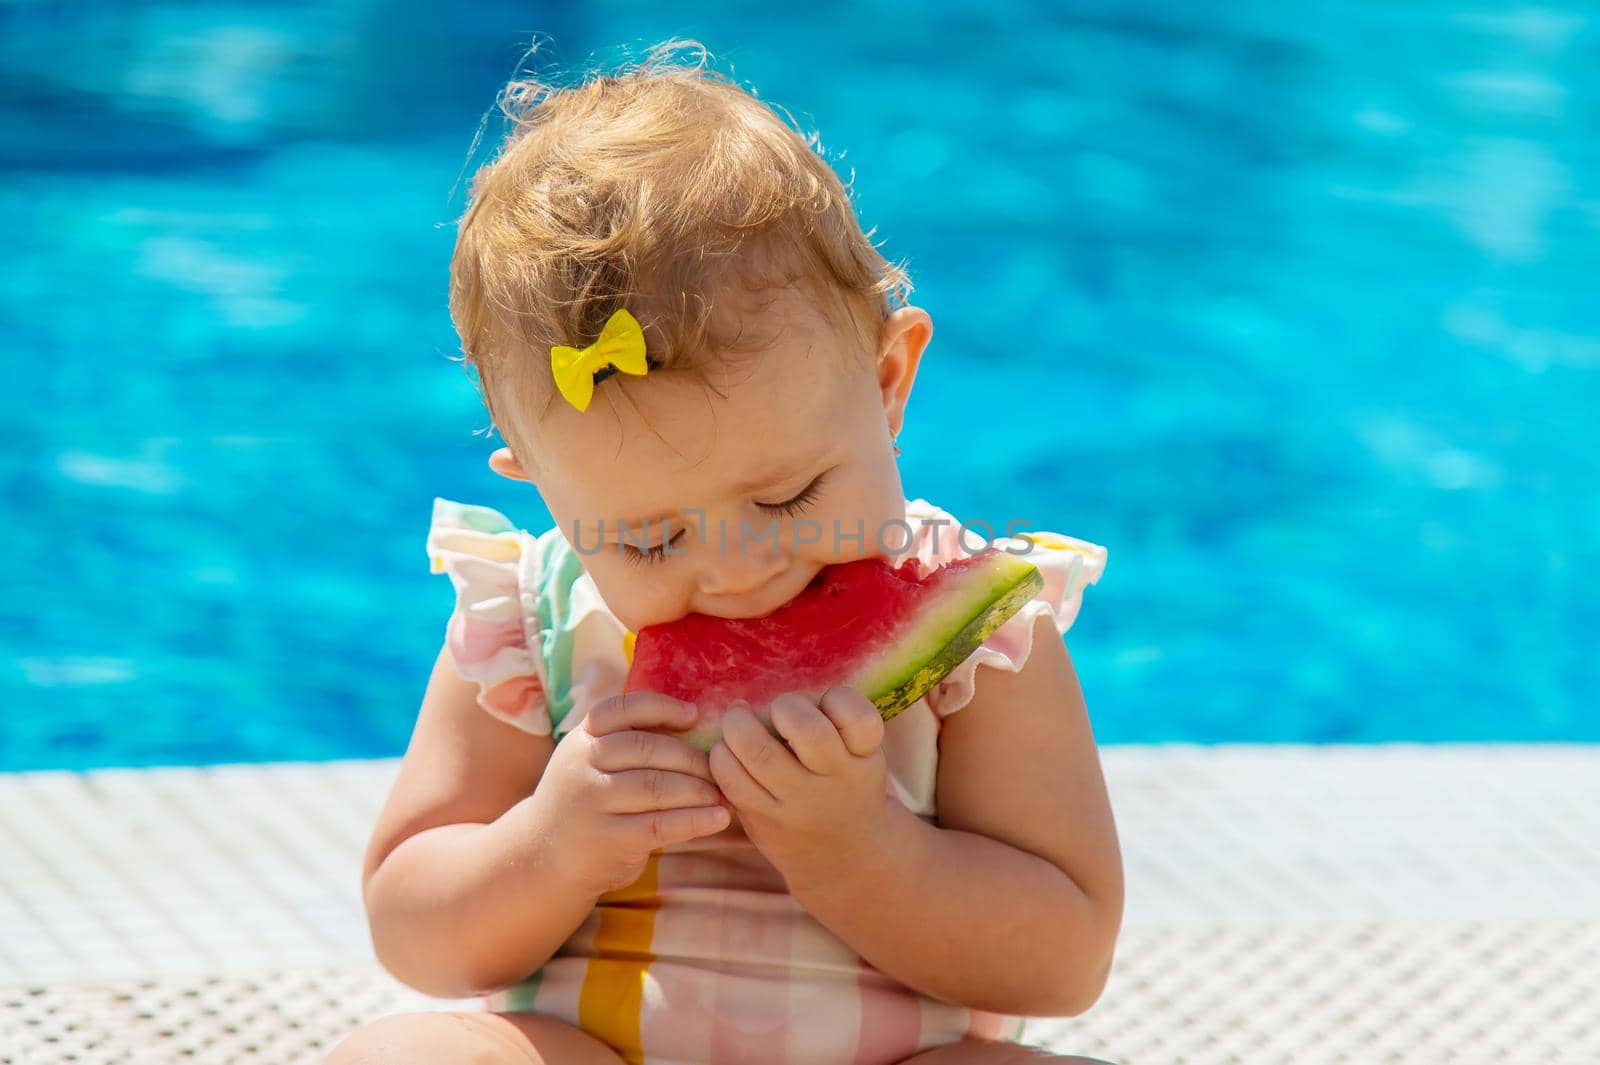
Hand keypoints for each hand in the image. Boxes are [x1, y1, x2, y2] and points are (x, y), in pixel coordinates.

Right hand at [524, 691, 730, 896]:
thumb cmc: (586, 801)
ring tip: (725, 794)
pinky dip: (696, 820)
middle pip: (648, 748)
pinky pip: (661, 824)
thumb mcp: (591, 762)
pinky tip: (719, 818)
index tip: (695, 715)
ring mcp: (592, 803)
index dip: (662, 708)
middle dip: (693, 758)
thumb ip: (627, 742)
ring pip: (658, 786)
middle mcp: (582, 765)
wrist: (543, 857)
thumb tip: (694, 722)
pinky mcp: (608, 839)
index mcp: (582, 738)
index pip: (623, 709)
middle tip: (722, 768)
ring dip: (700, 790)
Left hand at [708, 687, 889, 891]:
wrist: (843, 858)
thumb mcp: (861, 757)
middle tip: (778, 708)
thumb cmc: (846, 787)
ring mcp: (796, 804)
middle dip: (785, 707)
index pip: (859, 718)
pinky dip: (721, 755)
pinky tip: (727, 750)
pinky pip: (731, 780)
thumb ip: (837, 723)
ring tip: (738, 718)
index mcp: (863, 759)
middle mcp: (833, 781)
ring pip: (758, 753)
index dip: (838, 700)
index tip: (827, 704)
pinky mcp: (761, 820)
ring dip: (740, 724)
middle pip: (808, 731)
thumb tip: (783, 677)